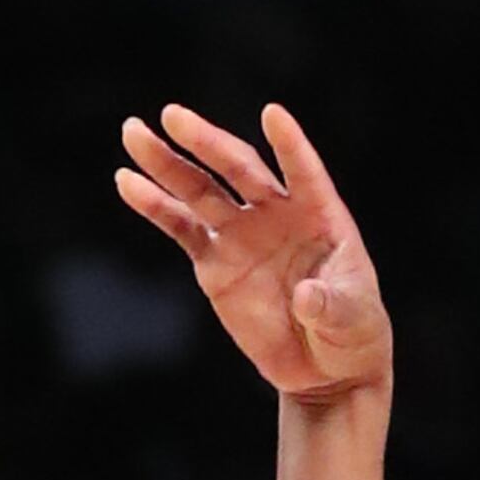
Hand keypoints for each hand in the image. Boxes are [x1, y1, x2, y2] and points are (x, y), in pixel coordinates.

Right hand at [116, 104, 391, 402]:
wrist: (322, 365)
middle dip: (207, 143)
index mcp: (321, 216)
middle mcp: (278, 214)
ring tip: (134, 132)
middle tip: (172, 115)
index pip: (304, 173)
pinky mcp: (214, 260)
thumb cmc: (351, 333)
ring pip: (201, 190)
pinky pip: (180, 227)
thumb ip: (331, 306)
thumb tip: (307, 296)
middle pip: (239, 170)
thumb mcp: (351, 320)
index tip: (273, 114)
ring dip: (167, 164)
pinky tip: (128, 182)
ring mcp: (242, 234)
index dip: (290, 146)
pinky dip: (155, 206)